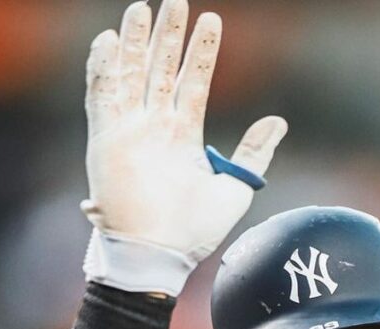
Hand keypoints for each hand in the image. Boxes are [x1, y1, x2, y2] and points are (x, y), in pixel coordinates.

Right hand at [82, 0, 286, 293]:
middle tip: (175, 1)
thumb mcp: (235, 189)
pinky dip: (103, 67)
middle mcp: (156, 128)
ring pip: (130, 74)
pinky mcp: (106, 139)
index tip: (213, 20)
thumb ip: (254, 154)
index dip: (202, 52)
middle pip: (160, 69)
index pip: (193, 82)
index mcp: (184, 136)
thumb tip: (278, 121)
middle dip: (168, 35)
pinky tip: (109, 39)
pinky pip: (101, 95)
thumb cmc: (195, 231)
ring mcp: (129, 130)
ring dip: (134, 41)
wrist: (161, 252)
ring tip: (142, 8)